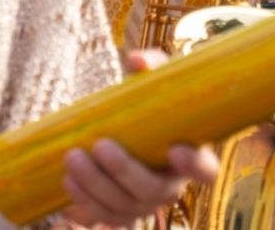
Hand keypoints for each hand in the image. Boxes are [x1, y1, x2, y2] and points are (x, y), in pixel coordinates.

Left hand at [59, 49, 218, 226]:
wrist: (132, 129)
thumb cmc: (152, 104)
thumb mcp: (158, 82)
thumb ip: (152, 66)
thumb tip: (135, 60)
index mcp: (193, 157)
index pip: (207, 170)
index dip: (195, 165)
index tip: (175, 149)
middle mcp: (173, 186)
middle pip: (153, 190)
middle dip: (123, 171)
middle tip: (99, 144)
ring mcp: (146, 203)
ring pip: (124, 206)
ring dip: (95, 186)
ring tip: (73, 158)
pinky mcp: (122, 212)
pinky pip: (105, 216)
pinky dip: (85, 202)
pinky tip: (68, 181)